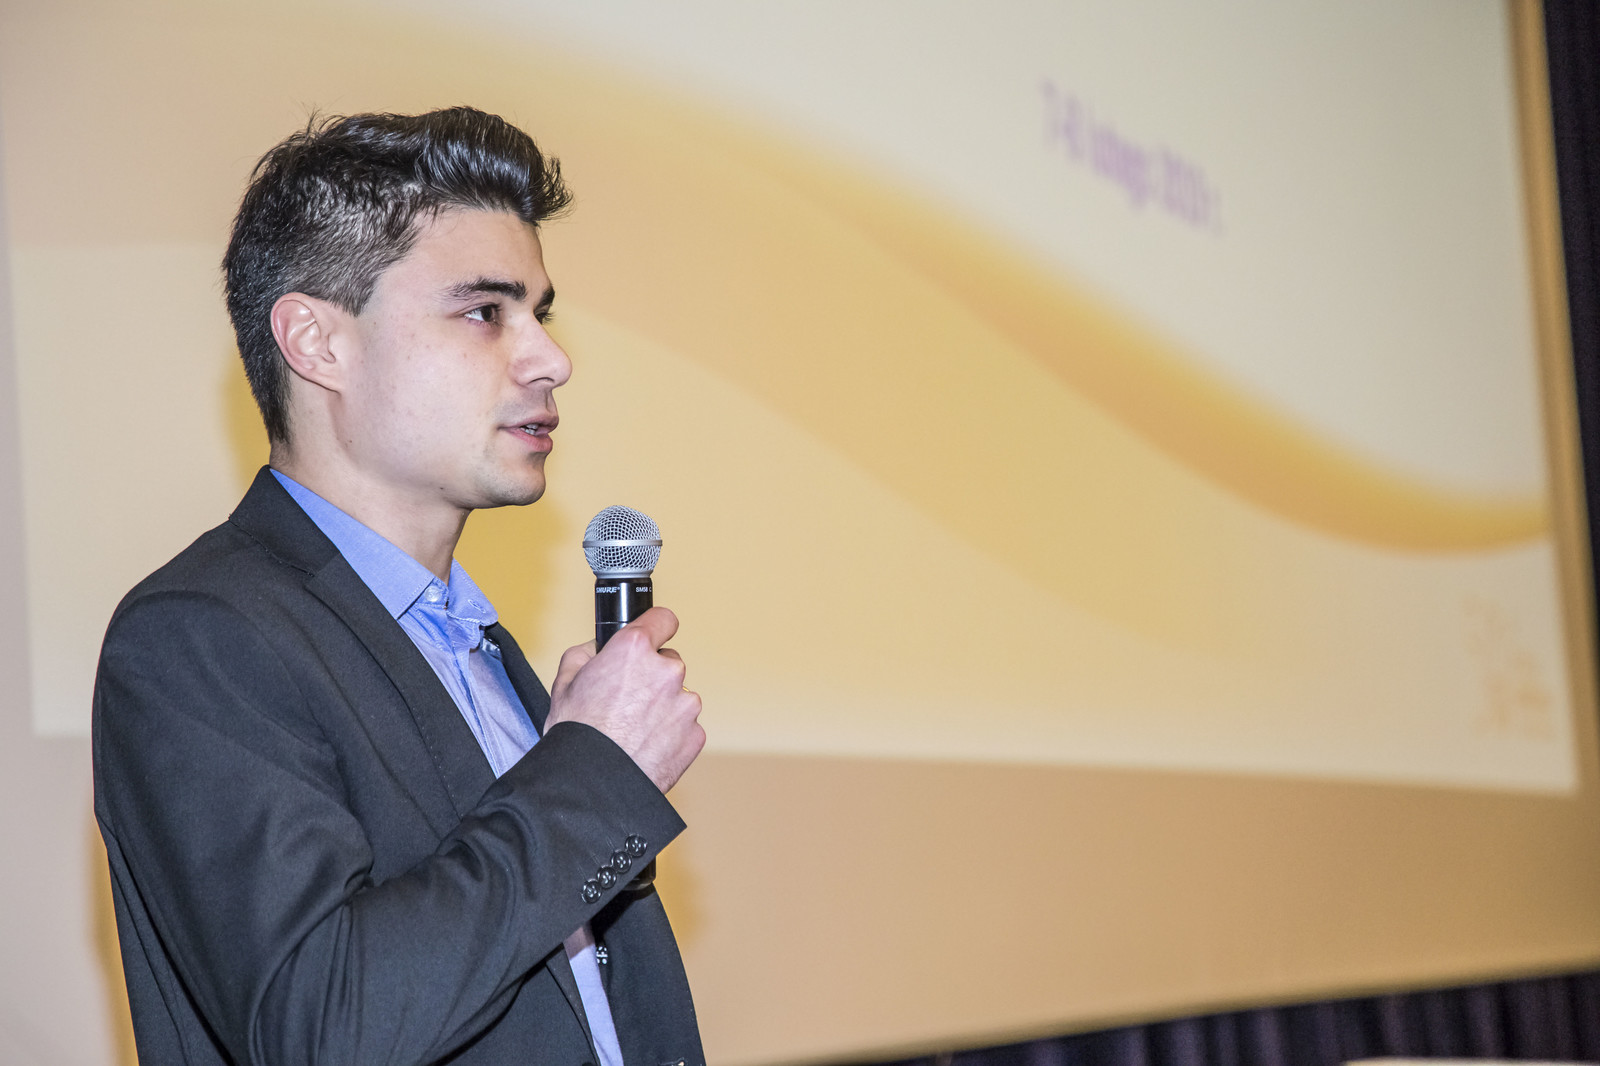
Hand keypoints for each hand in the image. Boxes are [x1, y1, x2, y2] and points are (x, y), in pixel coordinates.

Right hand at [545, 607, 704, 792]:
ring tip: (633, 731)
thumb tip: (601, 647)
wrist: (591, 784)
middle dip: (652, 677)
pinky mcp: (695, 734)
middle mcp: (666, 671)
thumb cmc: (577, 735)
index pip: (663, 619)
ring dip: (663, 708)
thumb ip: (588, 652)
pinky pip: (685, 726)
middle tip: (627, 701)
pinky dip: (671, 735)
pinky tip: (645, 747)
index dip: (655, 628)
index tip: (653, 637)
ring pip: (678, 697)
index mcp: (634, 650)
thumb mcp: (565, 680)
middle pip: (668, 663)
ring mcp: (685, 704)